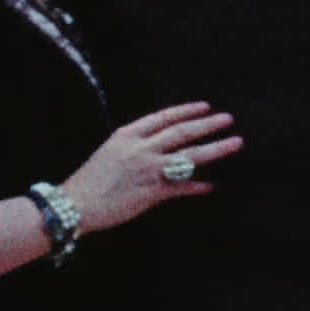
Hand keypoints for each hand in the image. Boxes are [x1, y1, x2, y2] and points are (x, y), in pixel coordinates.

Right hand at [62, 102, 243, 234]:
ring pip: (189, 156)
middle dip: (208, 125)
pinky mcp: (152, 192)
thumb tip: (156, 147)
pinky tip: (211, 186)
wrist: (75, 203)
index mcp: (128, 135)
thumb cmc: (89, 181)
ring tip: (234, 143)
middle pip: (182, 132)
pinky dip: (197, 186)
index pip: (164, 117)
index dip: (187, 111)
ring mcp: (148, 170)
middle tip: (228, 119)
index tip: (205, 107)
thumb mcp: (110, 153)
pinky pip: (181, 187)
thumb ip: (133, 147)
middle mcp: (141, 148)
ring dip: (215, 149)